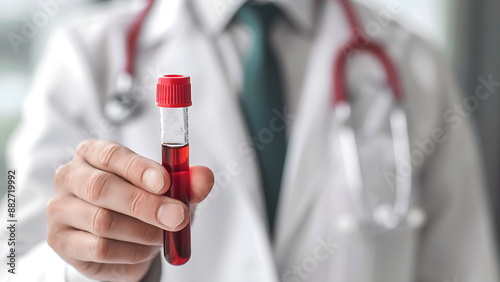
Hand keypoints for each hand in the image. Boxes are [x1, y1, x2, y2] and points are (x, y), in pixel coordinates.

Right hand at [47, 140, 213, 280]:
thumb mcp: (167, 188)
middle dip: (146, 205)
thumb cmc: (140, 200)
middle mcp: (70, 176)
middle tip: (177, 217)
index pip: (111, 155)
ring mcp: (61, 209)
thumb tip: (204, 178)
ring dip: (142, 233)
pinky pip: (99, 249)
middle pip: (102, 189)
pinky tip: (143, 250)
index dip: (138, 168)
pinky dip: (130, 253)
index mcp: (93, 153)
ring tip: (161, 237)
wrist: (117, 237)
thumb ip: (186, 180)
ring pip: (102, 222)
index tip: (165, 182)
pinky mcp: (61, 241)